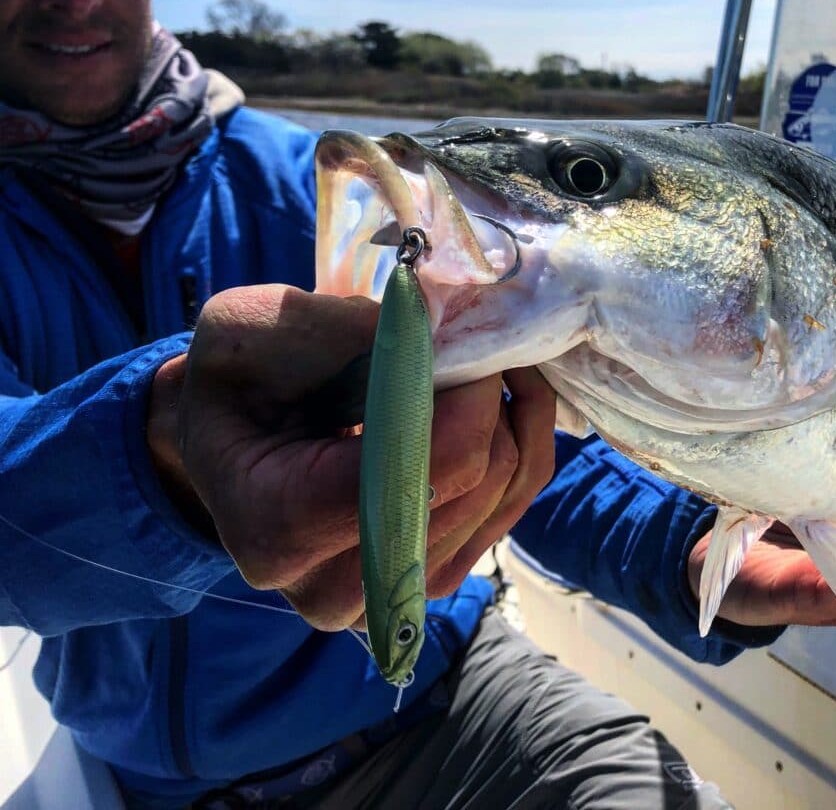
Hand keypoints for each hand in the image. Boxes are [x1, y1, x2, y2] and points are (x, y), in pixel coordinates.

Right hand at [148, 284, 555, 629]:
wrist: (231, 439)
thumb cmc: (233, 382)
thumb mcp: (250, 328)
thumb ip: (341, 328)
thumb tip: (445, 330)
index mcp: (276, 527)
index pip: (412, 470)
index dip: (464, 397)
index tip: (465, 334)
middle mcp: (332, 587)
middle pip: (470, 485)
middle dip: (490, 400)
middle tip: (475, 338)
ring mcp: (389, 593)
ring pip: (502, 496)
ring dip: (512, 418)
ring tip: (484, 360)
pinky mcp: (429, 577)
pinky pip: (508, 509)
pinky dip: (518, 447)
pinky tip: (499, 399)